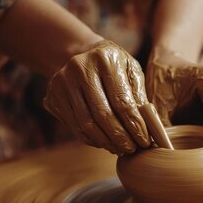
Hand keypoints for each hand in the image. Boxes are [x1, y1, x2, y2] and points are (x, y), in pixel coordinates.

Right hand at [44, 40, 150, 154]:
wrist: (82, 53)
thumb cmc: (114, 65)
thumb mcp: (131, 71)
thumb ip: (139, 96)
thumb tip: (150, 126)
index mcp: (105, 59)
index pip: (121, 101)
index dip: (134, 125)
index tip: (145, 140)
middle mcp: (80, 68)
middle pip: (102, 114)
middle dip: (120, 136)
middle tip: (132, 149)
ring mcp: (62, 82)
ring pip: (86, 123)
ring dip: (105, 142)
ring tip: (120, 149)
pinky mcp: (53, 96)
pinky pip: (75, 126)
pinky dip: (91, 139)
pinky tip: (105, 143)